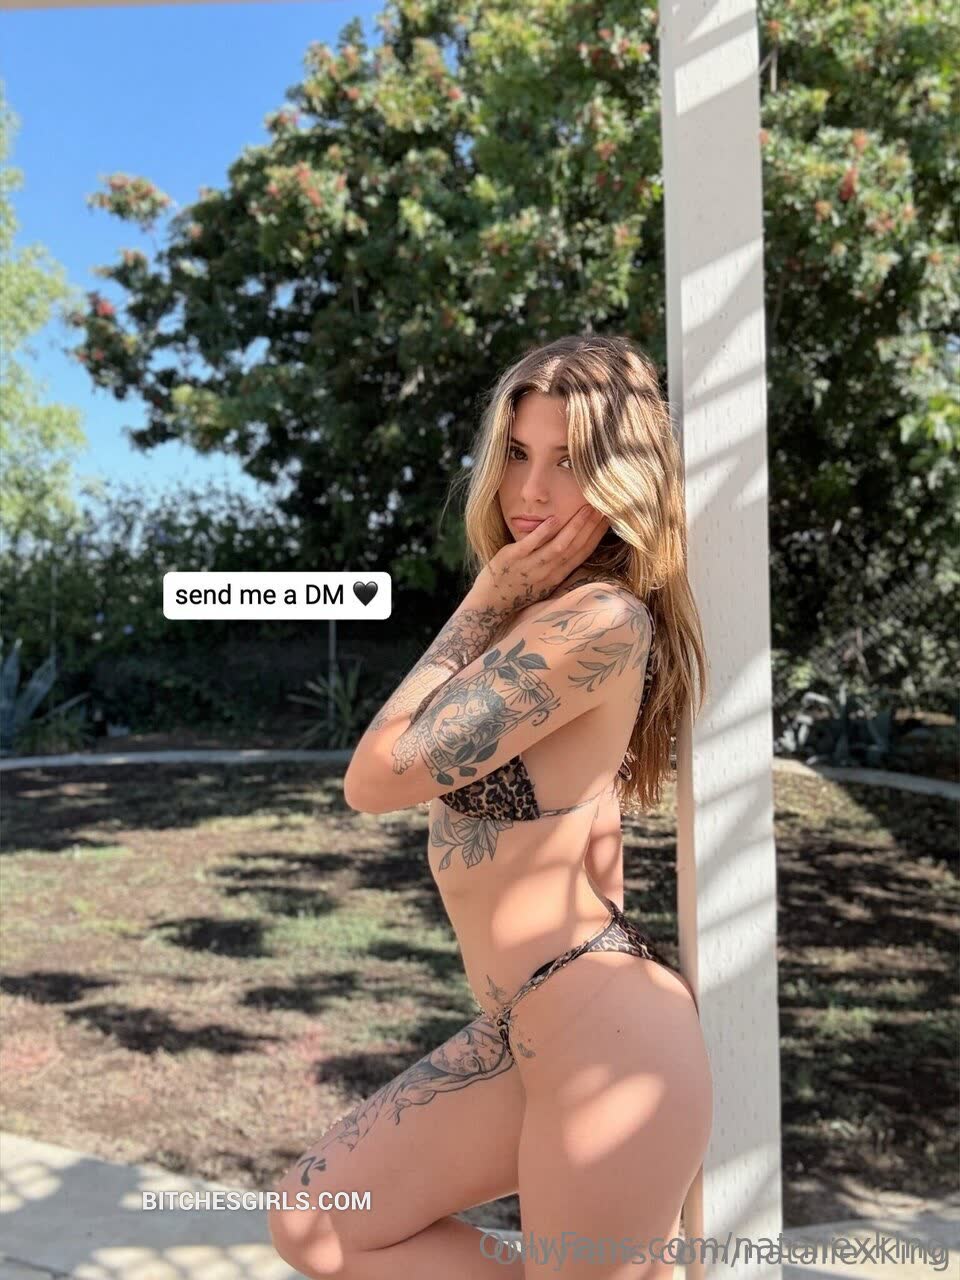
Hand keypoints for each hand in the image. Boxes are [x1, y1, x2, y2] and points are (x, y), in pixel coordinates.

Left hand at [472, 505, 609, 614]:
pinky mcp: (514, 558)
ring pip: (559, 546)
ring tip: (587, 509)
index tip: (608, 519)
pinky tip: (555, 518)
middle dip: (591, 527)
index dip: (597, 536)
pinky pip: (531, 544)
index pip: (583, 554)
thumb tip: (575, 542)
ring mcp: (531, 565)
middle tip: (603, 508)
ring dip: (574, 527)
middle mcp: (548, 572)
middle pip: (575, 548)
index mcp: (558, 576)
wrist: (491, 602)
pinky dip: (544, 532)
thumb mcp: (545, 579)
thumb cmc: (519, 587)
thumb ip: (559, 563)